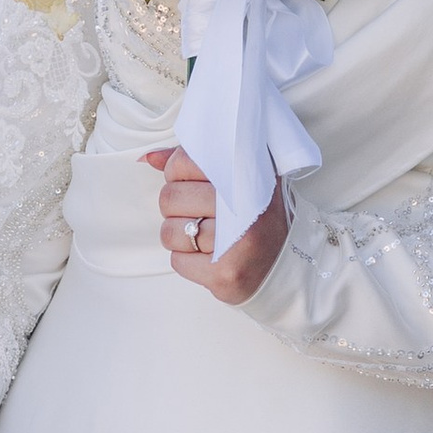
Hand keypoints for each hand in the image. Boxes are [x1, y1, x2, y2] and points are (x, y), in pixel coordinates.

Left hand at [144, 148, 288, 305]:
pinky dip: (187, 261)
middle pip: (170, 197)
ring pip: (170, 232)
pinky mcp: (225, 274)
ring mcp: (237, 243)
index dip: (177, 173)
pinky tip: (209, 257)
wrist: (283, 267)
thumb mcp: (237, 180)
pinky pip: (178, 262)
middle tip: (198, 213)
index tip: (192, 182)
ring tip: (204, 236)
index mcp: (248, 176)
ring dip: (179, 236)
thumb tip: (149, 158)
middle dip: (176, 207)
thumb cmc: (255, 219)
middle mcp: (246, 207)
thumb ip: (194, 164)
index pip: (184, 161)